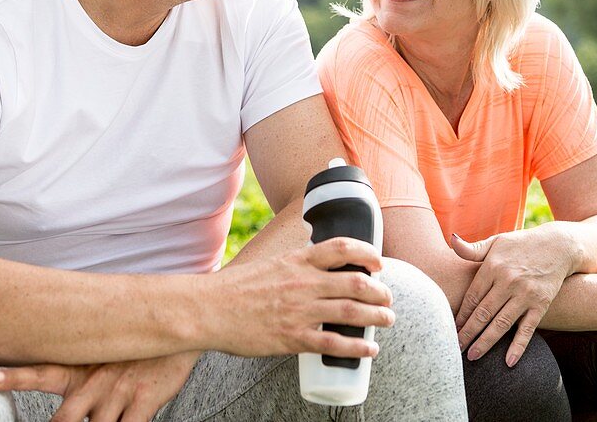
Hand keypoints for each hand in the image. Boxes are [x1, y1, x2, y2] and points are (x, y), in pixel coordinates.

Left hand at [0, 351, 197, 421]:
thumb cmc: (133, 348)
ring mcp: (118, 393)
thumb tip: (55, 392)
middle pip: (64, 418)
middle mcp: (94, 382)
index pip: (41, 371)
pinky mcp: (143, 401)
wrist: (177, 331)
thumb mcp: (101, 350)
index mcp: (80, 369)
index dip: (15, 376)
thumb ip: (77, 371)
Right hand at [206, 237, 394, 358]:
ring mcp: (300, 311)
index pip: (342, 248)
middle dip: (381, 292)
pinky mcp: (293, 337)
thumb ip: (295, 266)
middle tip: (388, 298)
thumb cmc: (236, 288)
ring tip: (387, 320)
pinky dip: (357, 347)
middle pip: (356, 283)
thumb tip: (315, 265)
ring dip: (377, 317)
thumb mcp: (270, 264)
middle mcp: (304, 283)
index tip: (378, 263)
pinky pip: (334, 343)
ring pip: (351, 313)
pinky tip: (369, 350)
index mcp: (297, 261)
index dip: (367, 253)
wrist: (208, 309)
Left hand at [452, 227, 573, 365]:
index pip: (472, 296)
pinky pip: (527, 329)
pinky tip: (509, 362)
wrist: (558, 246)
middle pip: (483, 312)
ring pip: (501, 323)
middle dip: (468, 332)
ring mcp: (525, 294)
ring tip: (473, 356)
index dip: (461, 314)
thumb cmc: (521, 245)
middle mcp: (508, 281)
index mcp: (493, 267)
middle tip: (455, 348)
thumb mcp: (497, 242)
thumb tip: (452, 241)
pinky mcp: (541, 304)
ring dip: (486, 342)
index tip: (451, 328)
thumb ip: (473, 248)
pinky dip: (518, 346)